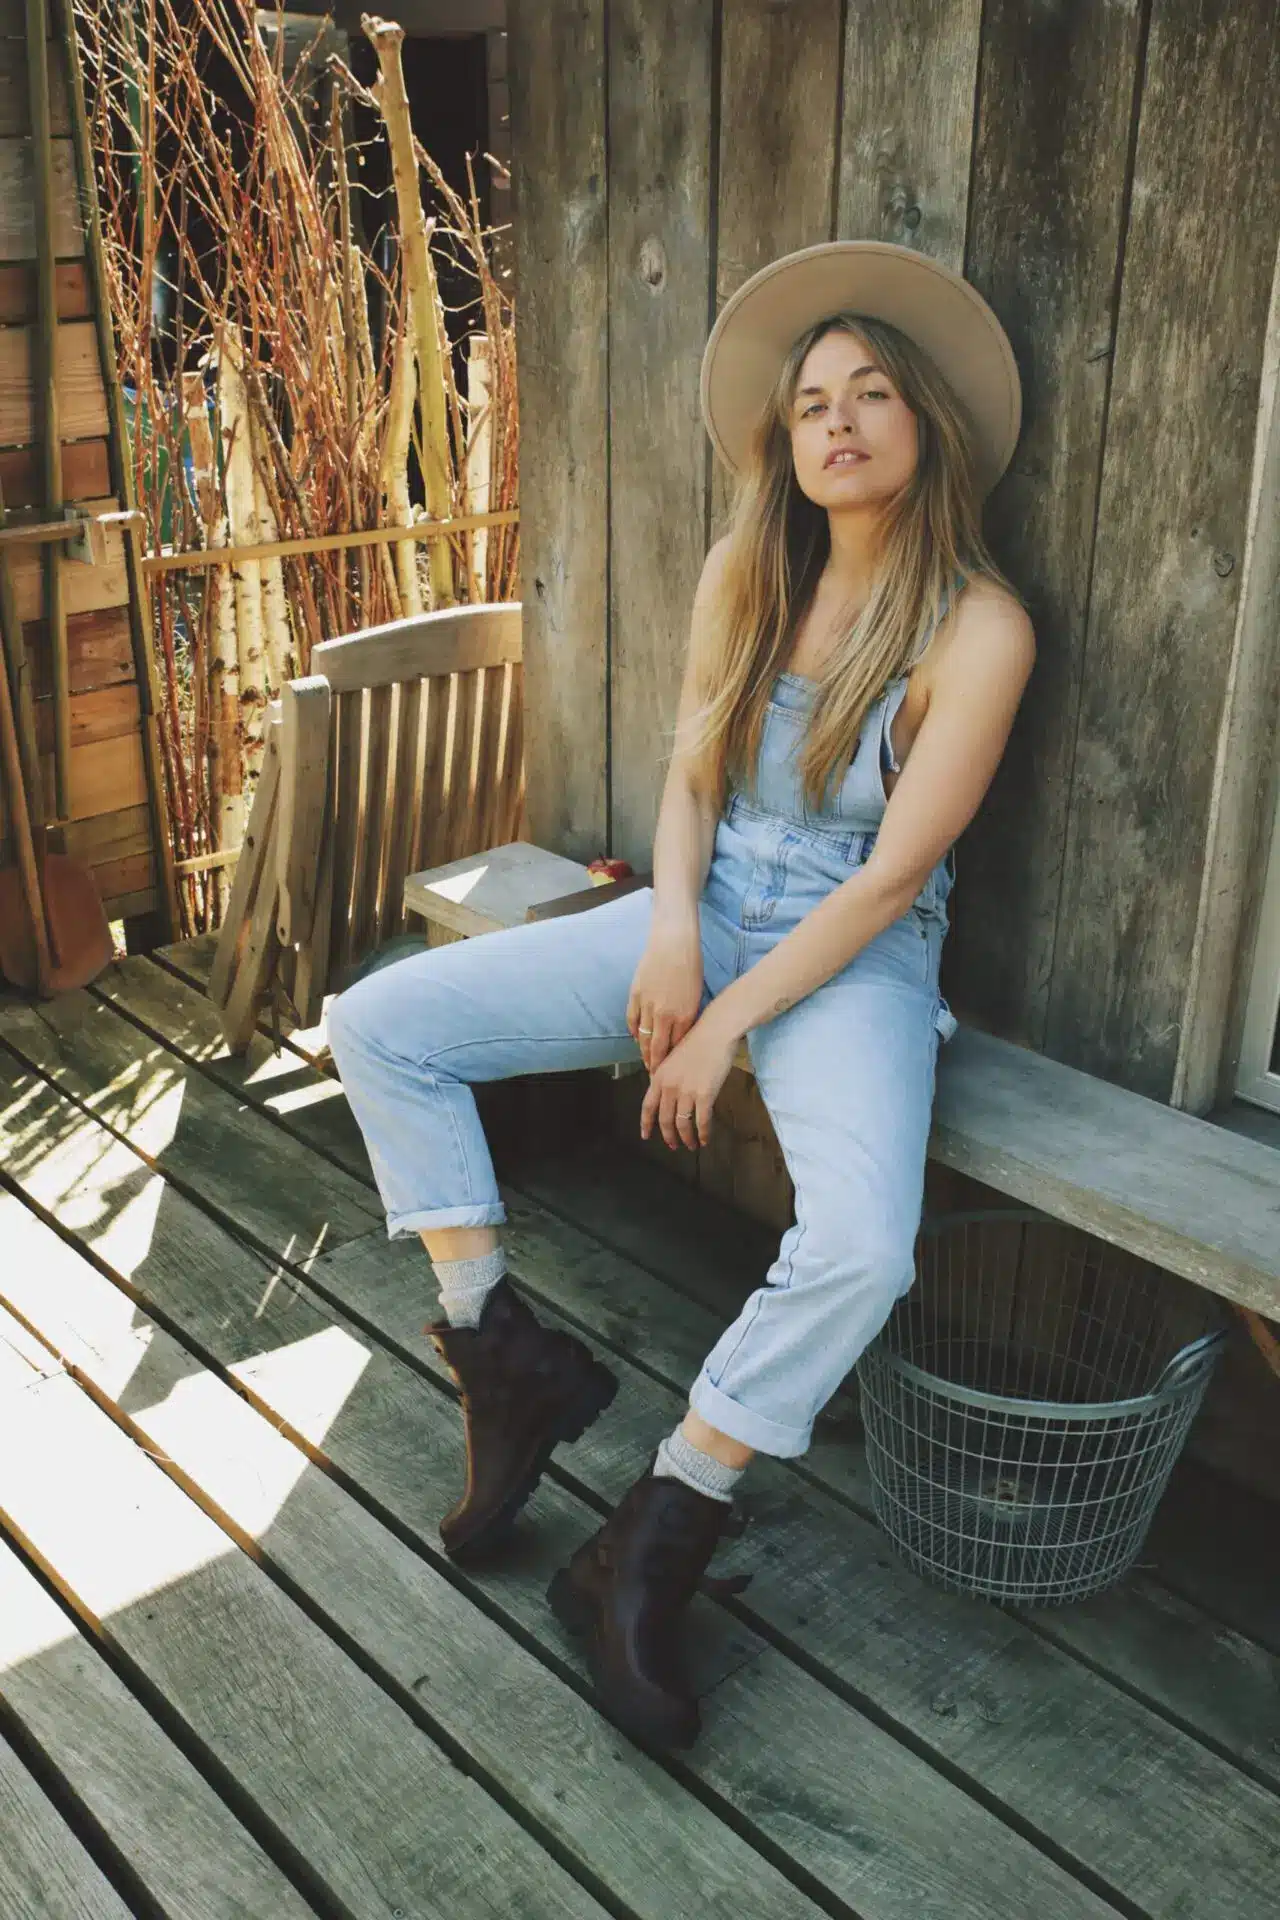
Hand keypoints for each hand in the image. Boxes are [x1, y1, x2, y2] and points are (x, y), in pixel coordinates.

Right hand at [627, 925, 702, 1072]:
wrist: (673, 943)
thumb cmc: (691, 966)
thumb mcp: (696, 996)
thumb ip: (688, 1017)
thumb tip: (681, 1035)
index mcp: (684, 1015)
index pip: (675, 1047)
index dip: (672, 1062)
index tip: (670, 1072)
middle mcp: (665, 1015)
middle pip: (657, 1048)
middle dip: (655, 1065)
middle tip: (654, 1077)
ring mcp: (647, 1005)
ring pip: (642, 1038)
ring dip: (643, 1052)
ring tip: (645, 1062)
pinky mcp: (635, 995)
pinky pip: (632, 1020)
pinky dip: (634, 1032)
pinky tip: (636, 1038)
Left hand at [640, 1010, 738, 1151]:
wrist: (715, 1032)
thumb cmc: (698, 1041)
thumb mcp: (674, 1058)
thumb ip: (667, 1077)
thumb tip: (667, 1095)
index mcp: (659, 1076)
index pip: (648, 1106)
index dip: (646, 1124)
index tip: (645, 1136)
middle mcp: (669, 1086)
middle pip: (665, 1119)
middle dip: (669, 1136)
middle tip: (673, 1146)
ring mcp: (686, 1091)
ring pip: (682, 1124)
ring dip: (686, 1138)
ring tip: (691, 1145)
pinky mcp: (705, 1095)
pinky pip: (701, 1121)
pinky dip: (703, 1133)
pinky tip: (705, 1139)